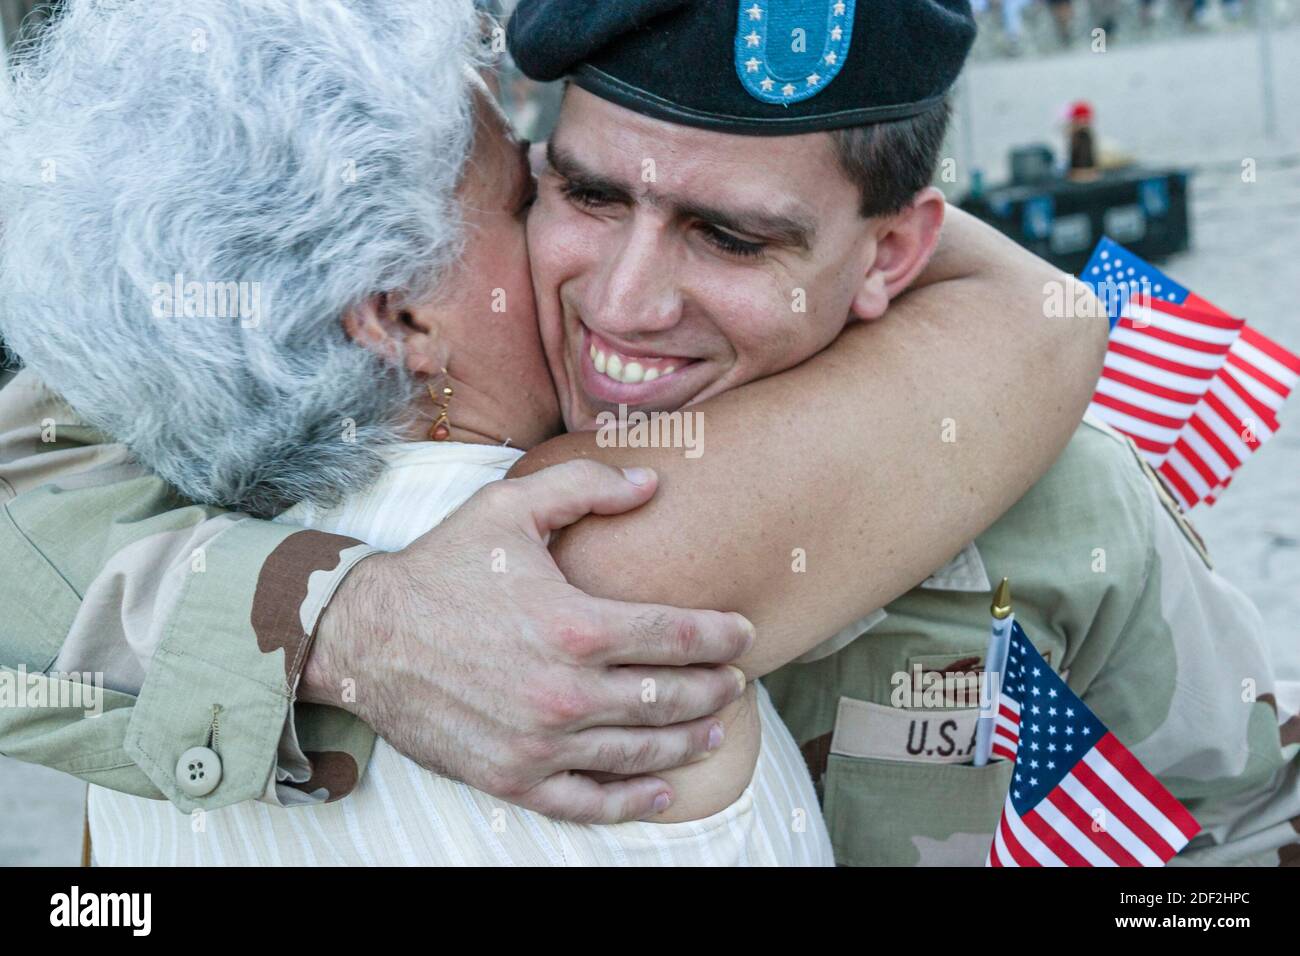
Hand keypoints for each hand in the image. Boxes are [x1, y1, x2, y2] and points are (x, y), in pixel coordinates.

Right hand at [304, 460, 752, 822]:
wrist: (365, 636)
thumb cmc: (442, 567)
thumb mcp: (508, 506)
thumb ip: (585, 486)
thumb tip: (652, 484)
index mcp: (575, 624)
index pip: (677, 636)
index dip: (721, 636)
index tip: (743, 633)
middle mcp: (565, 691)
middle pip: (669, 698)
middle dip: (714, 688)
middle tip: (736, 680)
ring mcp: (540, 741)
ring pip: (640, 752)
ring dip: (688, 742)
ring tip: (714, 729)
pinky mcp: (512, 777)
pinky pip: (587, 800)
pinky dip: (629, 800)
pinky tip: (659, 791)